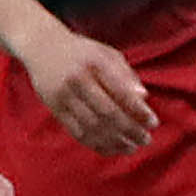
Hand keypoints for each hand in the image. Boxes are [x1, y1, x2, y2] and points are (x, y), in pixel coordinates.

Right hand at [19, 30, 155, 156]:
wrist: (42, 47)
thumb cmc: (83, 53)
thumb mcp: (107, 54)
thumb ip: (126, 75)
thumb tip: (144, 98)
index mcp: (95, 63)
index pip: (121, 91)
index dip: (139, 111)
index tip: (153, 123)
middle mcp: (78, 79)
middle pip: (107, 112)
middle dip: (130, 130)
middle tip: (146, 139)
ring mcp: (63, 95)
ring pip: (92, 126)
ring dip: (115, 141)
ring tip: (132, 148)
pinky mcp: (54, 108)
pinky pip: (77, 132)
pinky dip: (96, 144)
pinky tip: (112, 148)